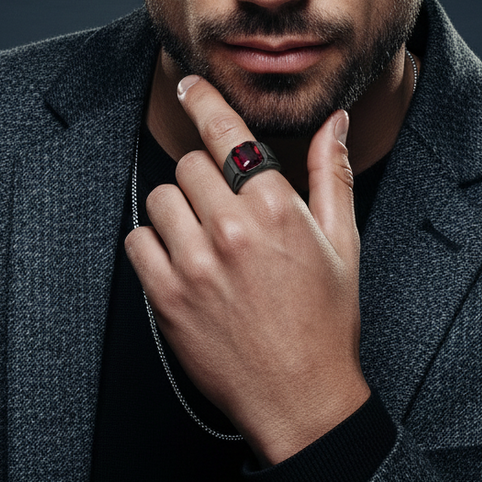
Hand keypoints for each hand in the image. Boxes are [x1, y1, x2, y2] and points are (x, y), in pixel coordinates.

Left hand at [125, 75, 368, 464]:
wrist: (300, 396)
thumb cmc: (325, 321)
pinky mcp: (167, 297)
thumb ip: (330, 174)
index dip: (203, 100)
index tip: (188, 85)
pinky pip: (138, 241)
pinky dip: (154, 244)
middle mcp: (231, 229)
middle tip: (222, 208)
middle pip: (190, 163)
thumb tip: (334, 123)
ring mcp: (195, 264)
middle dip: (205, 177)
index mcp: (276, 209)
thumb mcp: (343, 242)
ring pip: (161, 197)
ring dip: (178, 209)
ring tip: (204, 239)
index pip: (227, 133)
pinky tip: (182, 262)